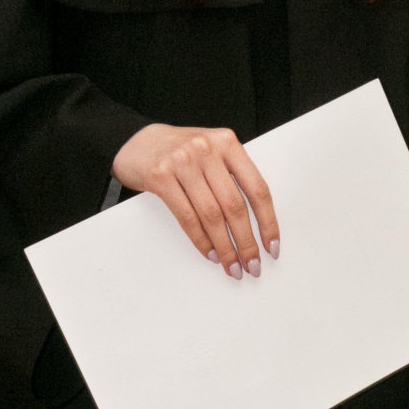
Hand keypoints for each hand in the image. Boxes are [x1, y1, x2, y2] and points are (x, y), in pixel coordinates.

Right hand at [111, 124, 277, 280]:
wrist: (137, 142)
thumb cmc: (180, 151)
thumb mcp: (212, 152)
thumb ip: (232, 176)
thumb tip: (256, 223)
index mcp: (227, 143)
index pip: (257, 188)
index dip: (268, 222)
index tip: (271, 246)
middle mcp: (207, 150)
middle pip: (235, 206)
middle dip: (246, 242)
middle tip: (252, 265)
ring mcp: (182, 162)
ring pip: (212, 216)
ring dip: (225, 247)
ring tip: (232, 266)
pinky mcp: (160, 177)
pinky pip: (187, 217)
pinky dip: (201, 241)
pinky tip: (210, 253)